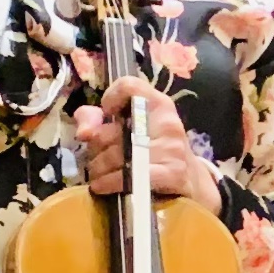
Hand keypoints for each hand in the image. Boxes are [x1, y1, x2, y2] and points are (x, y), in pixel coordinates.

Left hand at [73, 78, 214, 201]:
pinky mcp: (172, 173)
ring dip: (98, 170)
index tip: (108, 115)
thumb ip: (99, 120)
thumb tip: (83, 131)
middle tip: (99, 157)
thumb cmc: (154, 151)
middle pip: (110, 131)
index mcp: (158, 104)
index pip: (129, 86)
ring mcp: (171, 149)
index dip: (110, 98)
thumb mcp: (132, 129)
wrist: (190, 182)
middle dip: (96, 149)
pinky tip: (103, 186)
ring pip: (114, 157)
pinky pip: (127, 177)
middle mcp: (167, 123)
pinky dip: (109, 183)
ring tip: (100, 175)